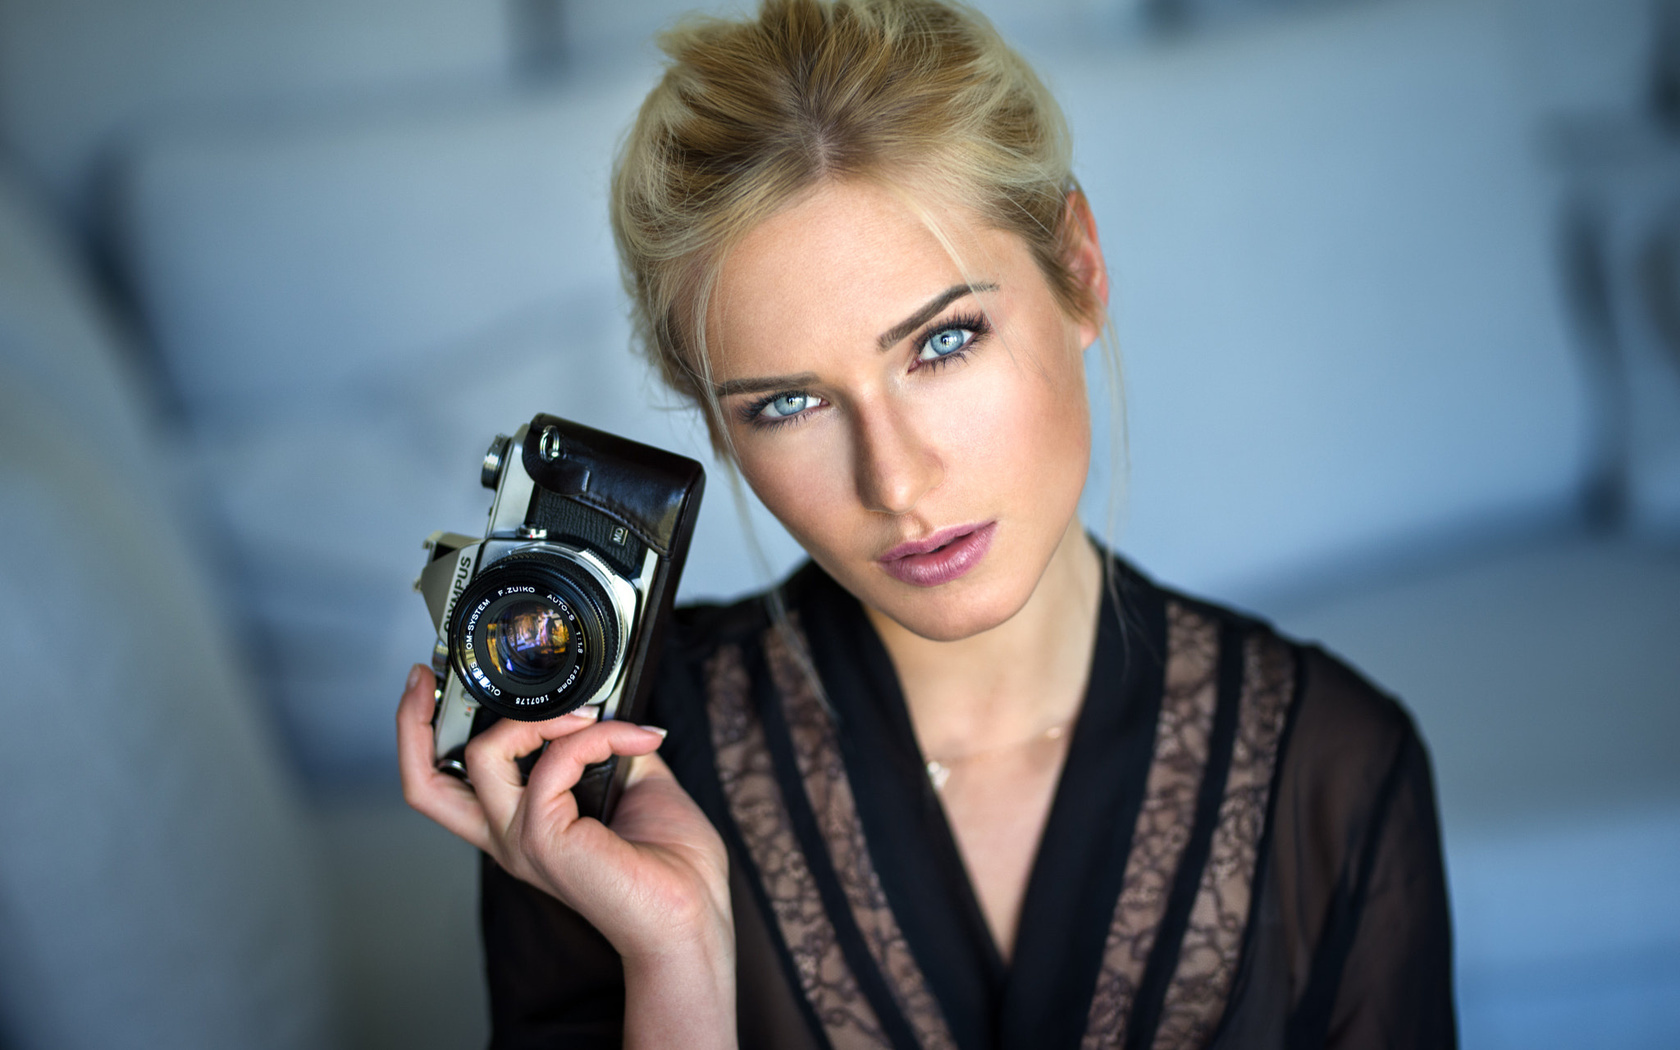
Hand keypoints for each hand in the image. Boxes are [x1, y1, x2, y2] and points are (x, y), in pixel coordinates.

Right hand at [396, 665, 731, 964]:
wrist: (691, 917)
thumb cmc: (670, 867)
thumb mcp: (633, 783)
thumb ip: (606, 745)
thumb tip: (605, 706)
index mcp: (521, 824)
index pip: (446, 783)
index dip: (426, 733)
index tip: (434, 683)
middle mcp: (508, 835)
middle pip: (422, 783)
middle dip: (411, 722)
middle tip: (425, 676)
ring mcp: (520, 839)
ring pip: (483, 754)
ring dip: (539, 715)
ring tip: (590, 713)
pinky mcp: (544, 838)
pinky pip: (558, 758)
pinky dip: (597, 734)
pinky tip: (636, 739)